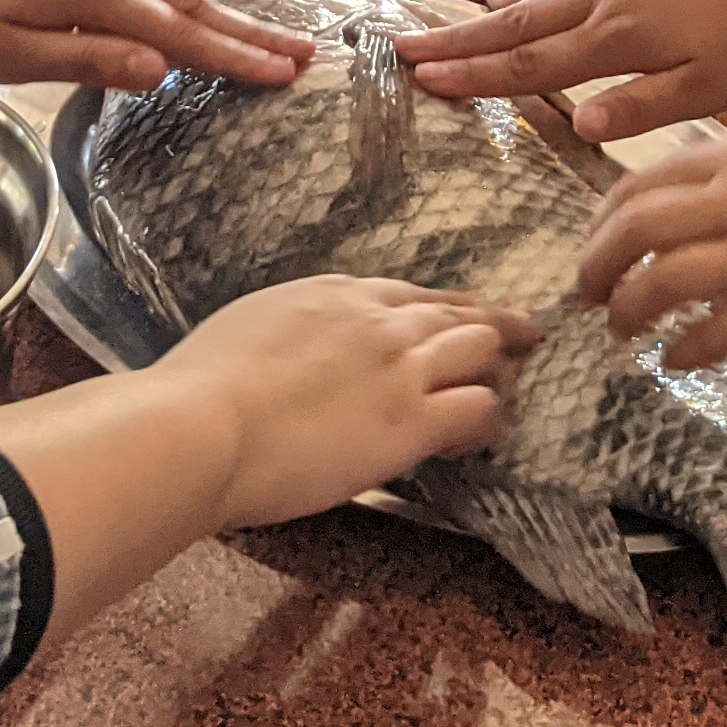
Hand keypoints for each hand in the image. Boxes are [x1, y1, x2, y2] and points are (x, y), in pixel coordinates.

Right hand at [167, 276, 536, 528]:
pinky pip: (478, 409)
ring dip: (501, 366)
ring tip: (518, 380)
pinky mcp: (412, 421)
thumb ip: (288, 335)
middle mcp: (378, 320)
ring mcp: (401, 368)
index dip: (446, 305)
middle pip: (457, 314)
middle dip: (494, 325)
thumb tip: (287, 357)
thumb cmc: (200, 387)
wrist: (203, 424)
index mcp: (335, 295)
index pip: (411, 294)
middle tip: (525, 334)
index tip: (467, 310)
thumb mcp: (250, 329)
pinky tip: (488, 432)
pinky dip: (490, 418)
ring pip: (480, 350)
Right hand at [395, 0, 726, 141]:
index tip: (423, 79)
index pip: (530, 64)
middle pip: (517, 22)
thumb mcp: (709, 89)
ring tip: (465, 32)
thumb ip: (642, 106)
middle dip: (457, 39)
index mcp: (616, 36)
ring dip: (503, 17)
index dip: (474, 75)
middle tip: (403, 47)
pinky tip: (585, 10)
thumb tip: (578, 124)